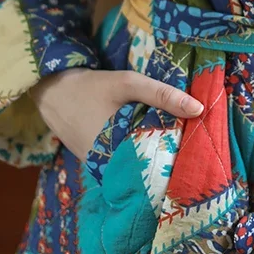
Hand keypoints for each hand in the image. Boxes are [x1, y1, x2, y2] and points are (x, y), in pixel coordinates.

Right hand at [29, 68, 203, 162]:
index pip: (158, 166)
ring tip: (175, 147)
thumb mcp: (129, 83)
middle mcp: (109, 168)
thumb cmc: (94, 87)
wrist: (55, 92)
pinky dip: (135, 156)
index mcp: (119, 152)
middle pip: (148, 169)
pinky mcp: (95, 166)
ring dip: (152, 158)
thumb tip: (198, 109)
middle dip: (167, 160)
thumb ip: (162, 95)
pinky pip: (122, 165)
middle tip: (191, 150)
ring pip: (135, 169)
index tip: (198, 153)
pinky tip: (149, 144)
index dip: (179, 159)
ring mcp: (100, 170)